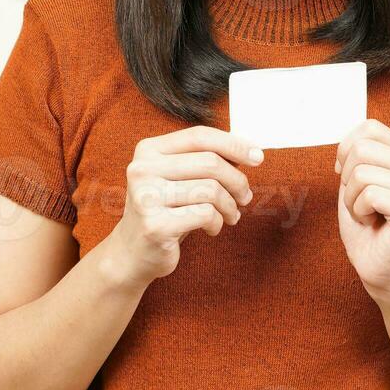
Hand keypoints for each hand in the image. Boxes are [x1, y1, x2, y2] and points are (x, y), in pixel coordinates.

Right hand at [105, 125, 263, 287]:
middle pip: (210, 163)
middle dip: (237, 180)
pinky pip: (206, 215)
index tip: (257, 157)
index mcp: (148, 150)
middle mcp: (142, 170)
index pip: (200, 136)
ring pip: (211, 190)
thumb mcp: (180, 178)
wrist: (132, 253)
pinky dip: (217, 222)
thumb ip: (205, 160)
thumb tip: (249, 151)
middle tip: (245, 196)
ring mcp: (146, 198)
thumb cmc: (166, 210)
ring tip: (231, 215)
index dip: (233, 144)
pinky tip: (213, 228)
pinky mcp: (155, 225)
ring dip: (230, 205)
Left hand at [334, 119, 389, 302]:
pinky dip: (360, 212)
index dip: (346, 152)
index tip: (352, 179)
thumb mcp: (355, 178)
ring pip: (362, 174)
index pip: (370, 128)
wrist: (378, 266)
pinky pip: (370, 195)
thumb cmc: (367, 222)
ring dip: (353, 200)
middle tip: (363, 202)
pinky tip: (375, 224)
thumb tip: (350, 141)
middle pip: (362, 149)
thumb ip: (356, 151)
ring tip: (370, 215)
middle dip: (348, 179)